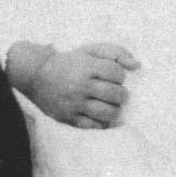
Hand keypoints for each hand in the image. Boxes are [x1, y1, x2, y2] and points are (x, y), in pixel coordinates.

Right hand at [6, 40, 139, 128]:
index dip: (120, 76)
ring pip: (108, 112)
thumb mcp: (90, 50)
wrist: (37, 76)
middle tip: (116, 93)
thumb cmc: (70, 62)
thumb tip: (137, 65)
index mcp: (86, 67)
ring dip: (115, 109)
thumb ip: (115, 53)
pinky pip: (94, 126)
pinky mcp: (69, 118)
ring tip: (110, 105)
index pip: (116, 73)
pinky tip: (100, 115)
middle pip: (116, 94)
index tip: (114, 77)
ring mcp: (75, 104)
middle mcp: (81, 86)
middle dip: (121, 94)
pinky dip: (102, 122)